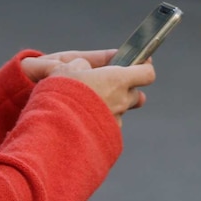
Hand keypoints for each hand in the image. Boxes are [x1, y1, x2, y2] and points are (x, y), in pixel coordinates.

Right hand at [22, 51, 155, 125]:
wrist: (54, 129)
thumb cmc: (60, 95)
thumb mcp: (65, 68)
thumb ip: (83, 65)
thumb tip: (85, 68)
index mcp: (116, 79)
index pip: (146, 73)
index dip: (144, 67)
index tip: (140, 63)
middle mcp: (121, 100)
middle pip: (135, 93)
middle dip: (124, 88)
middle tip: (106, 85)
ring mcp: (116, 120)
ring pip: (121, 110)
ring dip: (111, 105)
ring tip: (89, 103)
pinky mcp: (109, 136)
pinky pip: (110, 125)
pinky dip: (102, 120)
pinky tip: (85, 119)